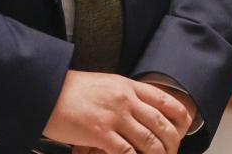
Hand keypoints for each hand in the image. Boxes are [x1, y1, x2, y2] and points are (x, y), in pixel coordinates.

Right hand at [43, 71, 190, 153]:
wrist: (46, 89)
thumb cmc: (71, 89)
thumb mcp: (105, 84)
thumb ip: (124, 94)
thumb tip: (137, 108)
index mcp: (128, 86)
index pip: (164, 99)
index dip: (179, 115)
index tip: (185, 127)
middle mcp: (126, 100)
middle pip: (161, 123)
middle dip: (172, 142)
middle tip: (173, 152)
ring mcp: (115, 116)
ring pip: (149, 140)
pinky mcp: (100, 133)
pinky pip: (126, 152)